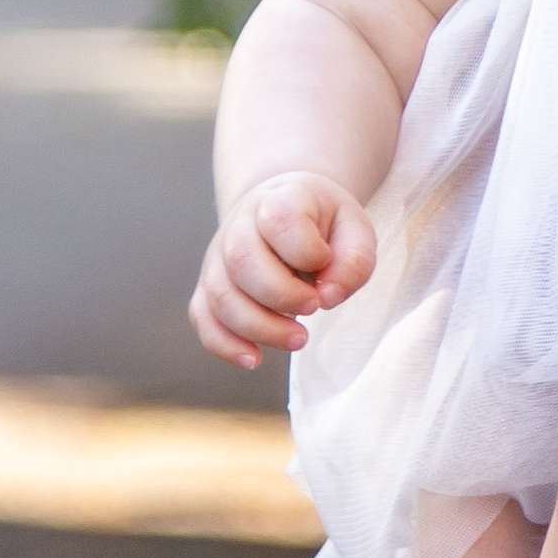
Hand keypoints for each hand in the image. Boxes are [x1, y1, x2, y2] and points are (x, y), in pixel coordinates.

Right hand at [189, 171, 378, 367]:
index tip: (325, 262)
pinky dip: (224, 343)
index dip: (306, 250)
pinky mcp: (209, 286)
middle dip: (281, 296)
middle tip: (314, 307)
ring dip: (259, 326)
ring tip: (298, 339)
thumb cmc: (324, 225)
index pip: (280, 218)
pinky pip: (202, 316)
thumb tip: (328, 297)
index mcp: (280, 199)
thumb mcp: (355, 230)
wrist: (285, 211)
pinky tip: (254, 358)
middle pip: (241, 260)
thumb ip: (354, 261)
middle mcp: (240, 224)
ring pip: (220, 294)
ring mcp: (218, 256)